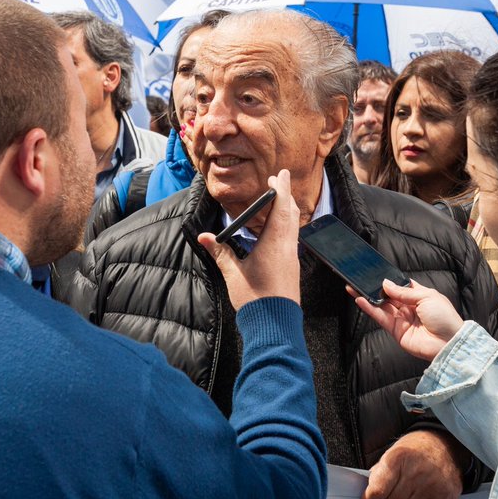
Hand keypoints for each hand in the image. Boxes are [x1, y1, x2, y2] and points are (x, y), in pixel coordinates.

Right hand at [198, 169, 299, 308]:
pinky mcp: (292, 267)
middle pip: (291, 213)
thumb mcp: (233, 274)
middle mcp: (288, 247)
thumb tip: (204, 237)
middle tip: (279, 180)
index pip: (280, 208)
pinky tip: (281, 228)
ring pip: (294, 226)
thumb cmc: (255, 299)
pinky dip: (288, 225)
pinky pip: (292, 238)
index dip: (280, 189)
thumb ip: (220, 253)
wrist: (275, 324)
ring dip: (288, 209)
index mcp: (274, 243)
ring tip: (281, 199)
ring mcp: (292, 257)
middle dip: (285, 195)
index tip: (279, 174)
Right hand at [350, 278, 465, 361]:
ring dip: (368, 297)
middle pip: (388, 296)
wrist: (448, 343)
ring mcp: (401, 319)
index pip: (400, 286)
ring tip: (353, 287)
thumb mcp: (427, 296)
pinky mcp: (395, 331)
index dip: (389, 280)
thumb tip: (386, 283)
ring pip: (381, 306)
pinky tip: (360, 300)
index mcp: (419, 296)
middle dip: (375, 288)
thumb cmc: (444, 318)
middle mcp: (409, 307)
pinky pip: (380, 318)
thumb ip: (404, 291)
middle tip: (360, 279)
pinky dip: (370, 309)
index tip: (376, 273)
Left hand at [363, 429, 463, 498]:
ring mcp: (432, 484)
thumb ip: (378, 474)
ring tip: (412, 489)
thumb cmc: (414, 450)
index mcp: (397, 458)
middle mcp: (415, 471)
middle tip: (397, 489)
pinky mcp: (445, 494)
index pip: (377, 491)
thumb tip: (367, 495)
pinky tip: (424, 494)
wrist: (443, 444)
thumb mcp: (391, 453)